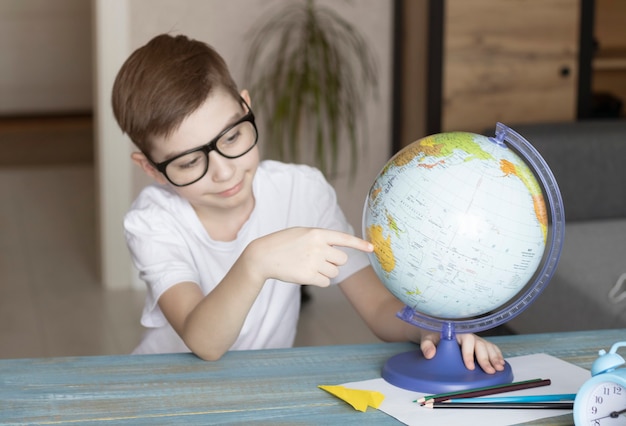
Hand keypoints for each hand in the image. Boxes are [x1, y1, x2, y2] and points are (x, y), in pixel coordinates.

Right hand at [246, 227, 372, 286]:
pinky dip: (319, 281)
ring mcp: (314, 262)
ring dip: (326, 272)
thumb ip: (320, 238)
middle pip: (342, 259)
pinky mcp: (308, 276)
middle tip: (319, 259)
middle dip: (334, 262)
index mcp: (318, 233)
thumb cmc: (283, 243)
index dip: (360, 244)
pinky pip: (326, 282)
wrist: (263, 256)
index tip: (372, 248)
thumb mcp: (302, 233)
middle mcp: (318, 247)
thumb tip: (338, 250)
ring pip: (335, 272)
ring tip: (309, 266)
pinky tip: (306, 274)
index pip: (344, 238)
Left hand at [419, 331, 505, 373]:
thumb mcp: (427, 339)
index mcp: (457, 332)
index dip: (469, 353)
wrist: (435, 331)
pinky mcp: (479, 345)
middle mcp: (468, 335)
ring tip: (499, 368)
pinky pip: (491, 348)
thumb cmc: (433, 335)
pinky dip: (497, 355)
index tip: (469, 366)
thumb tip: (430, 354)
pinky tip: (501, 363)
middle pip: (480, 345)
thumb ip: (427, 345)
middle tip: (489, 371)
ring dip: (495, 357)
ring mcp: (475, 340)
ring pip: (488, 346)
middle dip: (485, 358)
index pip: (466, 340)